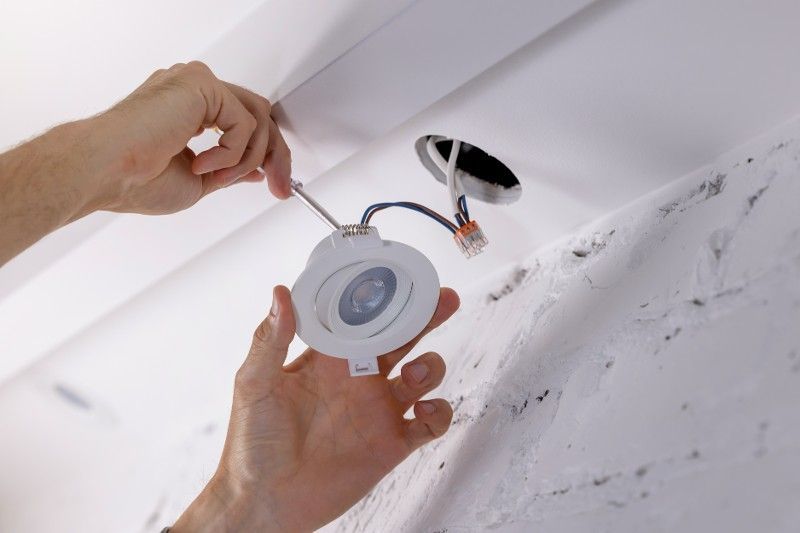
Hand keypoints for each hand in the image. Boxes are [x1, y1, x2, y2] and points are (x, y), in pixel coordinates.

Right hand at [92, 61, 291, 213]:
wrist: (106, 171)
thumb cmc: (135, 179)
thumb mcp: (199, 181)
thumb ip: (229, 170)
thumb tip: (256, 170)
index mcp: (190, 110)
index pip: (245, 123)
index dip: (266, 154)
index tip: (276, 182)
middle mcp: (194, 92)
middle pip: (259, 115)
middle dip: (275, 155)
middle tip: (279, 186)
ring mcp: (197, 84)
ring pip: (256, 118)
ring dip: (247, 159)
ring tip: (217, 177)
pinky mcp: (201, 84)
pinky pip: (243, 122)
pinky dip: (230, 153)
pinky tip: (201, 163)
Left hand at [172, 285, 459, 531]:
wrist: (265, 502)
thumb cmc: (252, 445)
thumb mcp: (254, 384)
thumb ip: (270, 340)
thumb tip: (280, 293)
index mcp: (328, 359)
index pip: (363, 318)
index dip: (383, 298)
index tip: (397, 278)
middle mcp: (358, 379)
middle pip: (403, 338)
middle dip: (425, 317)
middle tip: (442, 299)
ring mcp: (378, 410)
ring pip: (423, 375)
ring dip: (430, 367)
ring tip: (413, 375)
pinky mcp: (392, 443)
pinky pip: (431, 423)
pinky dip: (440, 412)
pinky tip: (425, 410)